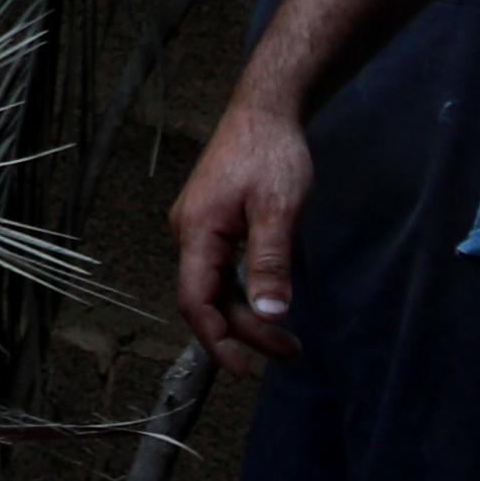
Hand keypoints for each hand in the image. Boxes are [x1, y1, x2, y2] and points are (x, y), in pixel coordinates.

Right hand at [170, 106, 314, 366]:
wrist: (265, 111)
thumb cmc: (272, 152)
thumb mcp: (280, 209)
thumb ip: (272, 262)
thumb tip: (269, 314)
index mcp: (197, 231)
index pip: (196, 301)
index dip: (217, 341)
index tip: (244, 369)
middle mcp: (188, 233)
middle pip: (208, 300)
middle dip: (246, 332)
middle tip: (291, 351)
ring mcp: (198, 229)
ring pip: (215, 288)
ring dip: (247, 316)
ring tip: (287, 340)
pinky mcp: (212, 225)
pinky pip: (221, 271)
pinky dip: (243, 294)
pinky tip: (269, 305)